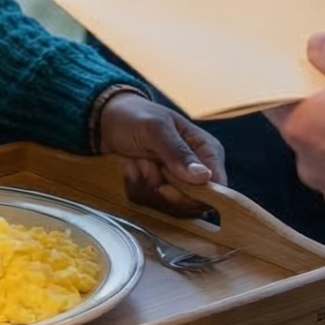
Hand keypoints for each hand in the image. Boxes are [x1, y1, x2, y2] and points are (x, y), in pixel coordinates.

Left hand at [93, 89, 226, 212]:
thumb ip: (178, 152)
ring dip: (146, 186)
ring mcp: (178, 183)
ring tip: (136, 162)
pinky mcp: (160, 192)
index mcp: (207, 151)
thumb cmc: (136, 116)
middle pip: (193, 204)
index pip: (218, 187)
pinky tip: (130, 168)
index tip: (165, 188)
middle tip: (145, 165)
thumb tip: (204, 177)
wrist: (106, 120)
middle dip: (163, 190)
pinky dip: (136, 189)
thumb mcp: (155, 128)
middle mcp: (197, 171)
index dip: (195, 196)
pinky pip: (152, 205)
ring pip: (171, 207)